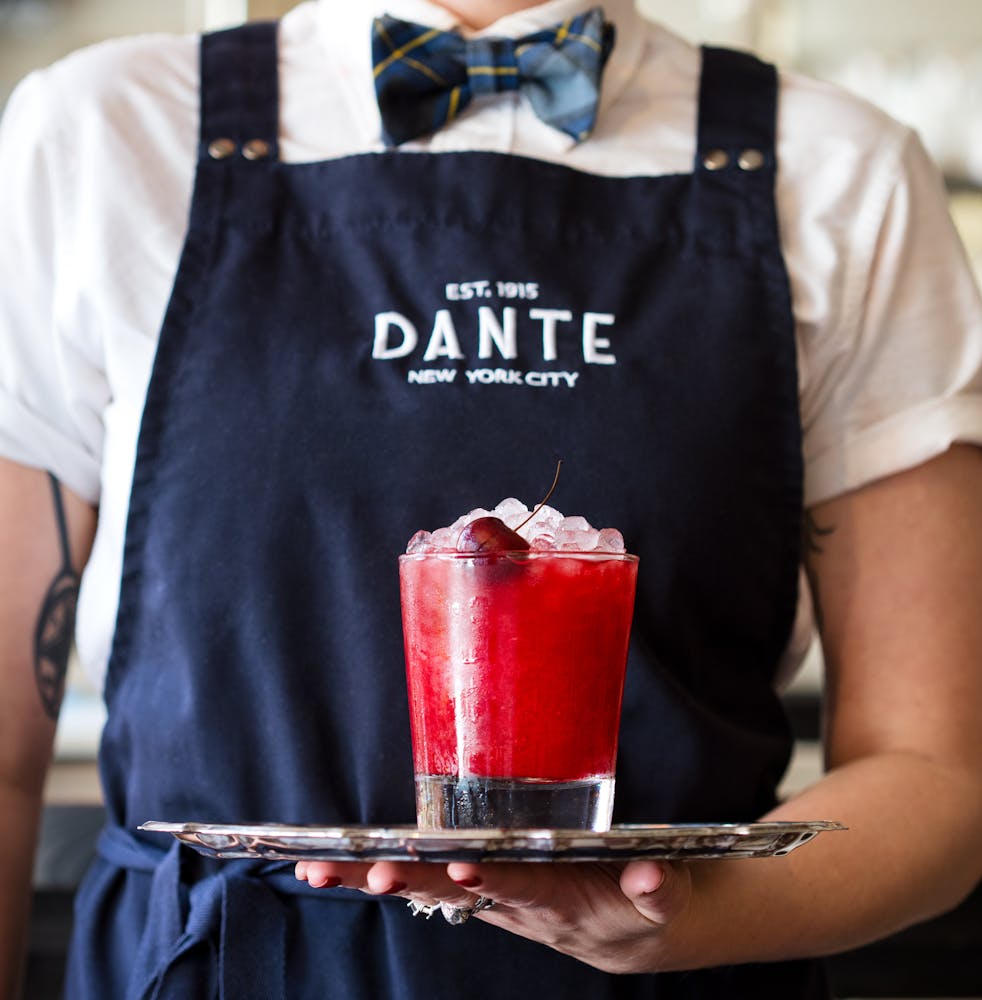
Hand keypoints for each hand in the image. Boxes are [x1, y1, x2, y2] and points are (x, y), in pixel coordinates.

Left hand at [295, 857, 691, 973]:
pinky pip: (427, 879)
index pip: (518, 886)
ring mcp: (492, 895)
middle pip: (454, 888)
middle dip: (411, 881)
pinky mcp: (483, 886)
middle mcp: (512, 899)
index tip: (460, 869)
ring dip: (372, 876)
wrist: (626, 934)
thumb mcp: (660, 901)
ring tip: (317, 871)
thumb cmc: (641, 906)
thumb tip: (652, 879)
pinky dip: (381, 872)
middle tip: (369, 875)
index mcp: (556, 897)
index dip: (489, 879)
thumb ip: (656, 890)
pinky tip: (337, 867)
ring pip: (426, 884)